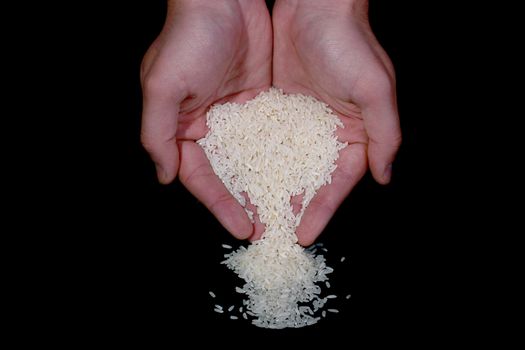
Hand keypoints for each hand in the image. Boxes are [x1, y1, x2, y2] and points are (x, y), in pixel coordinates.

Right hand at [141, 0, 271, 238]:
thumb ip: (157, 134)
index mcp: (180, 128)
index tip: (241, 227)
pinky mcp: (260, 103)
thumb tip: (165, 178)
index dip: (219, 204)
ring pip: (251, 161)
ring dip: (265, 187)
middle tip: (265, 229)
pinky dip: (282, 158)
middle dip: (244, 203)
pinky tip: (298, 177)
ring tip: (285, 213)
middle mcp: (208, 127)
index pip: (200, 177)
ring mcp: (236, 117)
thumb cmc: (187, 38)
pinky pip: (271, 137)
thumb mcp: (162, 86)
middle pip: (227, 176)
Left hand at [271, 0, 401, 244]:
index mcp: (356, 133)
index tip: (305, 234)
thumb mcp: (375, 89)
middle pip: (311, 180)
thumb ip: (384, 134)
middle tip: (276, 234)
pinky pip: (266, 142)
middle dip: (296, 207)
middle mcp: (328, 132)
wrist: (314, 5)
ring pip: (286, 165)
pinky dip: (256, 162)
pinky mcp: (278, 108)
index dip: (323, 209)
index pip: (339, 182)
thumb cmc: (349, 43)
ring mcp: (301, 122)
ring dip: (273, 190)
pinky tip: (242, 180)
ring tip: (256, 216)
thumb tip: (384, 177)